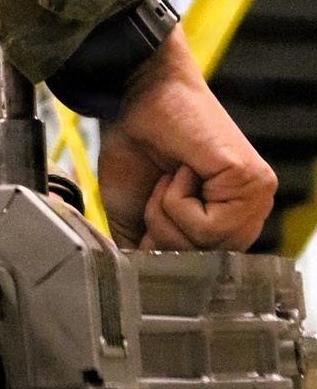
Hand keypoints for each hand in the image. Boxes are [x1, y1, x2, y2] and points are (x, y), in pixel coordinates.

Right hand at [97, 26, 276, 250]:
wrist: (133, 99)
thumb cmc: (135, 146)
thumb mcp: (134, 218)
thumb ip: (145, 255)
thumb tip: (144, 289)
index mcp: (225, 220)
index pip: (201, 269)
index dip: (166, 252)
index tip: (150, 219)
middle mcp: (248, 211)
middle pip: (202, 263)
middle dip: (164, 233)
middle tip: (158, 189)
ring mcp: (255, 197)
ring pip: (205, 248)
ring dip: (167, 214)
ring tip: (170, 176)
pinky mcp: (251, 182)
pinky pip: (207, 227)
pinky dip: (177, 200)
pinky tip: (182, 169)